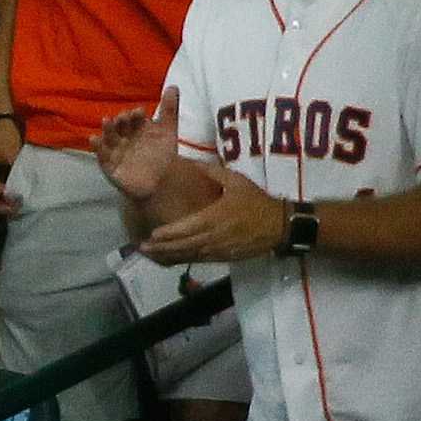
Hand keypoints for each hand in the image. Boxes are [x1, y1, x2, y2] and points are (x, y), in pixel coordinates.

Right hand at [93, 85, 181, 202]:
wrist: (160, 182)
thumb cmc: (163, 156)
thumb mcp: (168, 131)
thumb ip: (169, 110)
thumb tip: (173, 86)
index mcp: (137, 129)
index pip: (135, 119)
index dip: (136, 116)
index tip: (140, 112)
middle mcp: (125, 139)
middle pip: (120, 127)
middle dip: (121, 121)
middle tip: (123, 117)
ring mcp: (116, 152)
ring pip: (109, 138)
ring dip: (107, 130)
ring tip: (107, 121)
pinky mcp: (110, 166)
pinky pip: (102, 156)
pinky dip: (97, 148)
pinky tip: (94, 139)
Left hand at [139, 168, 284, 264]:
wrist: (279, 226)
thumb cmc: (256, 202)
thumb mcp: (236, 181)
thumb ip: (211, 171)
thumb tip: (188, 160)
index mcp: (214, 217)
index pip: (186, 228)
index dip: (167, 234)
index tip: (150, 234)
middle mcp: (213, 236)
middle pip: (182, 246)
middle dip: (160, 248)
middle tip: (141, 248)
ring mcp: (217, 250)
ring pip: (188, 256)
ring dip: (168, 256)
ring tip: (149, 255)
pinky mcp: (222, 257)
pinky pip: (198, 260)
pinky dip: (182, 260)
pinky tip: (169, 259)